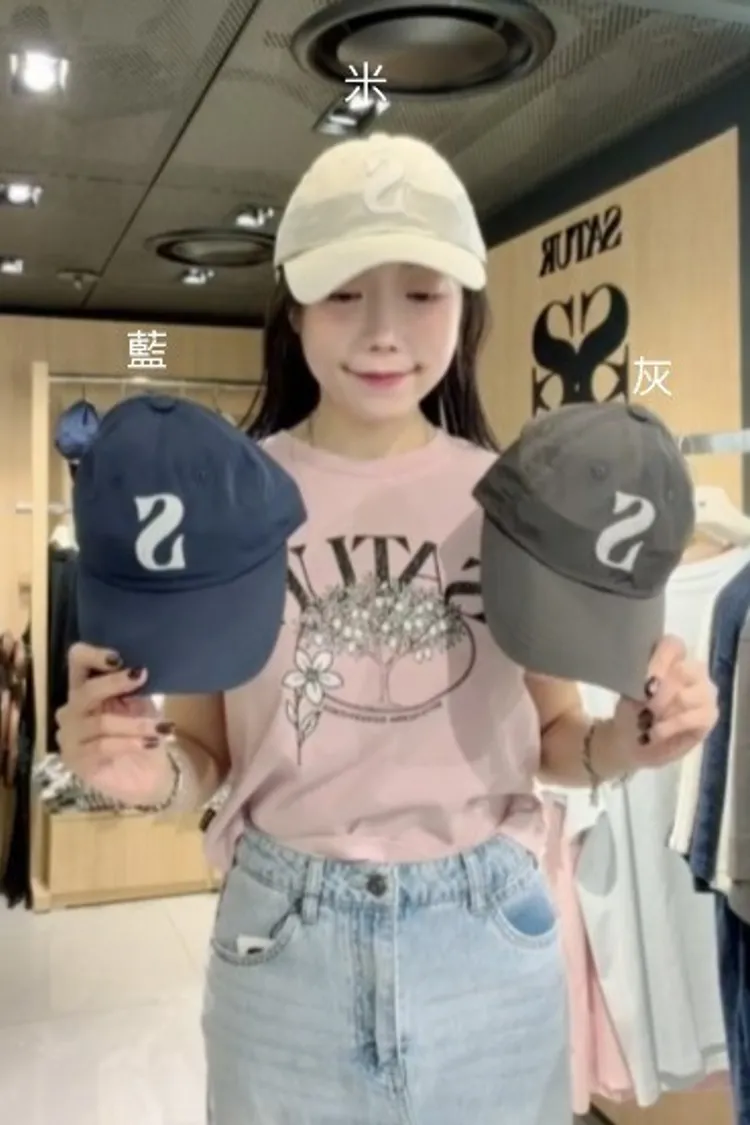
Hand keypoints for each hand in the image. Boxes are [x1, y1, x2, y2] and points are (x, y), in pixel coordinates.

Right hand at [55, 643, 175, 806]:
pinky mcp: (76, 760)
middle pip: (85, 691)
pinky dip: (131, 743)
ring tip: (163, 727)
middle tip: (142, 677)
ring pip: (101, 723)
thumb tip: (138, 668)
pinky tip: (152, 743)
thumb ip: (133, 686)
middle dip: (115, 683)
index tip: (119, 658)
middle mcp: (71, 710)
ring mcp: (70, 736)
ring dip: (136, 724)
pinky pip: (103, 747)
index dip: (93, 655)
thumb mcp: (141, 704)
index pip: (77, 661)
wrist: (147, 774)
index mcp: (85, 688)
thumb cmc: (142, 733)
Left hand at [611, 635, 717, 771]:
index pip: (673, 645)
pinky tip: (654, 733)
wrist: (632, 743)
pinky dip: (668, 727)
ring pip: (686, 696)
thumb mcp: (629, 692)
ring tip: (646, 722)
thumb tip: (653, 683)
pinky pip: (691, 718)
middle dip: (660, 691)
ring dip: (662, 711)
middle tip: (644, 708)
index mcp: (671, 657)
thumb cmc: (630, 711)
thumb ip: (642, 680)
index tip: (644, 682)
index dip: (659, 661)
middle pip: (683, 670)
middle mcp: (693, 670)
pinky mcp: (710, 715)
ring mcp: (705, 692)